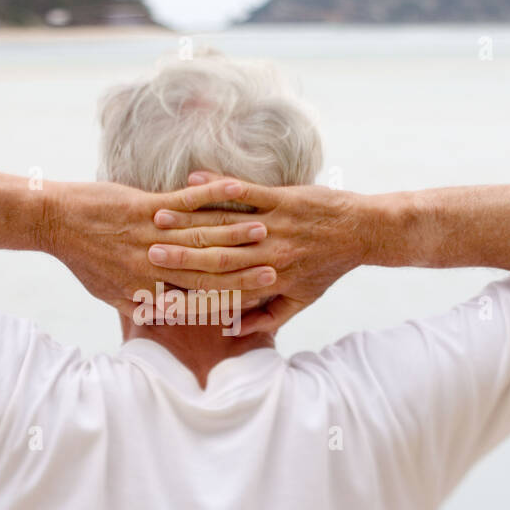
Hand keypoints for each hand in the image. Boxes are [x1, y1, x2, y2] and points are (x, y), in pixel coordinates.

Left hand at [46, 178, 279, 319]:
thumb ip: (139, 306)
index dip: (231, 298)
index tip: (256, 298)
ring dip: (238, 230)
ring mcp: (153, 234)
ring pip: (204, 235)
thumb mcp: (110, 293)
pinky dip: (213, 194)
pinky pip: (186, 201)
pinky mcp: (146, 205)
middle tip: (276, 266)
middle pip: (209, 269)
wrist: (56, 222)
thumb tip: (162, 317)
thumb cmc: (83, 259)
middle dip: (245, 268)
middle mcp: (155, 265)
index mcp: (149, 288)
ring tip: (267, 228)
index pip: (198, 297)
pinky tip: (236, 188)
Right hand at [148, 171, 367, 333]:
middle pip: (215, 258)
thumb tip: (234, 329)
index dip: (190, 292)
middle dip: (179, 256)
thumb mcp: (301, 301)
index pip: (221, 290)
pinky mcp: (283, 199)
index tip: (161, 292)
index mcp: (268, 282)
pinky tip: (194, 179)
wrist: (362, 232)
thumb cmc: (327, 267)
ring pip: (224, 226)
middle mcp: (269, 256)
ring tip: (159, 218)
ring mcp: (276, 226)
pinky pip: (246, 193)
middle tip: (147, 252)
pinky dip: (219, 186)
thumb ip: (267, 317)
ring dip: (190, 221)